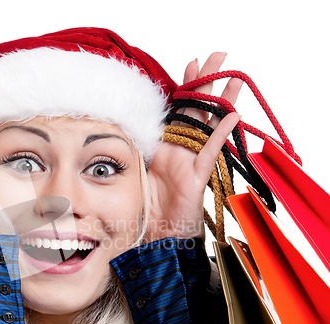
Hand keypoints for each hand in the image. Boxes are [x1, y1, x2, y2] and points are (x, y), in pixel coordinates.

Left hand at [145, 52, 241, 241]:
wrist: (157, 234)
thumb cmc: (146, 205)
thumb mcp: (137, 170)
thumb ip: (137, 148)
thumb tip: (122, 127)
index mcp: (166, 145)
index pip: (178, 109)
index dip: (186, 86)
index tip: (192, 63)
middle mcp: (181, 148)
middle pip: (196, 109)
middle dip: (206, 83)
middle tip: (218, 56)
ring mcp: (192, 161)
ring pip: (209, 125)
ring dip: (221, 101)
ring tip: (234, 76)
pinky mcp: (198, 176)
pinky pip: (210, 152)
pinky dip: (220, 135)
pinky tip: (232, 116)